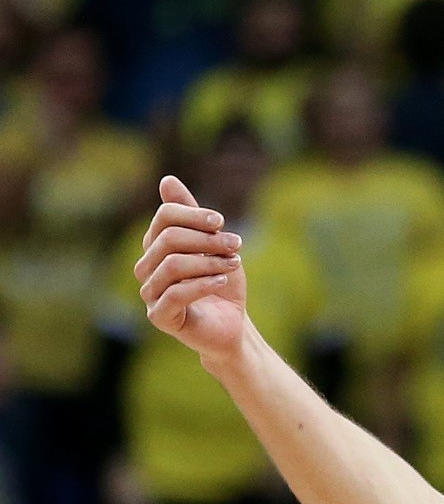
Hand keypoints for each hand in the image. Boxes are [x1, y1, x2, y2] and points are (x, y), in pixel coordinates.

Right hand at [135, 176, 248, 358]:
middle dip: (207, 239)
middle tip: (237, 244)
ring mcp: (149, 293)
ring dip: (209, 261)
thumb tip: (167, 179)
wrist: (231, 324)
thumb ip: (193, 215)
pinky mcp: (160, 317)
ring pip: (172, 265)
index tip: (221, 221)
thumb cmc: (221, 282)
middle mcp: (146, 268)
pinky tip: (222, 280)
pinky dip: (203, 284)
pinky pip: (175, 295)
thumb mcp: (213, 245)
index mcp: (156, 246)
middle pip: (168, 239)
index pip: (165, 217)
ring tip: (234, 263)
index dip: (194, 214)